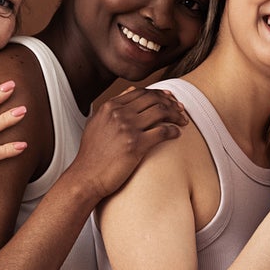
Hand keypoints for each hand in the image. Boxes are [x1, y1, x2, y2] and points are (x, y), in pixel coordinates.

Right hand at [70, 83, 184, 201]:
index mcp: (110, 107)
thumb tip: (130, 92)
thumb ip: (112, 107)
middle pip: (153, 99)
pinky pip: (163, 131)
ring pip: (161, 112)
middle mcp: (119, 114)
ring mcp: (127, 128)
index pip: (141, 92)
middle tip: (180, 109)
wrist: (86, 177)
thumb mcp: (97, 123)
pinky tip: (177, 134)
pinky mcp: (136, 145)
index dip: (159, 94)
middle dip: (171, 102)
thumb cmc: (92, 155)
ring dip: (176, 115)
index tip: (169, 99)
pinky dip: (174, 131)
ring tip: (183, 121)